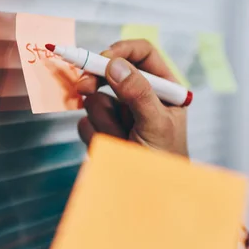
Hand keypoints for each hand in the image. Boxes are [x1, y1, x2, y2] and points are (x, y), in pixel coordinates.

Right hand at [76, 39, 188, 155]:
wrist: (151, 197)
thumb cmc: (165, 161)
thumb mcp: (156, 124)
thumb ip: (138, 93)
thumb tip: (116, 66)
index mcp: (163, 87)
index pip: (141, 53)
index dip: (120, 51)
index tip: (102, 61)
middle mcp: (140, 95)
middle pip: (110, 71)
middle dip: (96, 81)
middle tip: (82, 87)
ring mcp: (120, 112)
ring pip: (95, 99)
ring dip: (104, 119)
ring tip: (121, 139)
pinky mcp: (102, 129)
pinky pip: (86, 121)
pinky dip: (95, 134)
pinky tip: (110, 146)